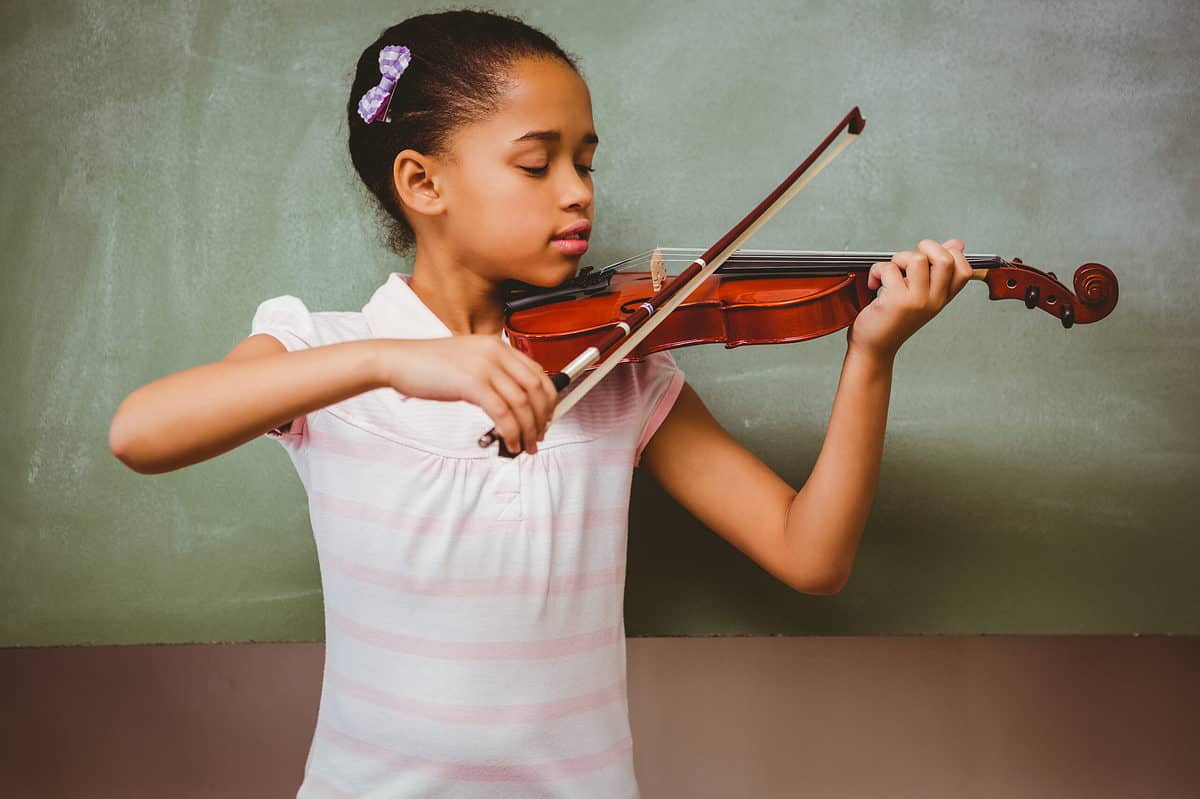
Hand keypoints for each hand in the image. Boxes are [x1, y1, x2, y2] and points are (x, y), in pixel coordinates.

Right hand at [376, 336, 556, 454]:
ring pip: (522, 404)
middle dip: (542, 417)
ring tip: (527, 445)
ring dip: (529, 430)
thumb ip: (491, 373)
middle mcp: (495, 352)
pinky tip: (509, 443)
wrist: (398, 361)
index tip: (546, 416)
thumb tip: (512, 401)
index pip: (537, 372)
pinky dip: (511, 433)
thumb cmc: (427, 365)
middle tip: (540, 435)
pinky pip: (503, 414)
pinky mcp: (473, 384)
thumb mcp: (468, 361)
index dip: (548, 398)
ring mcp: (485, 367)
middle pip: (535, 389)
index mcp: (497, 345)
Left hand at [845, 238, 972, 360]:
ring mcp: (917, 301)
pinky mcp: (896, 300)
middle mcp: (934, 300)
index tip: (929, 257)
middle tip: (909, 260)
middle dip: (926, 247)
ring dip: (898, 258)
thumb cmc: (893, 319)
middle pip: (945, 259)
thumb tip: (956, 243)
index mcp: (942, 298)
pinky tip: (874, 284)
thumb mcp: (921, 294)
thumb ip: (937, 269)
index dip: (949, 254)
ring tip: (891, 273)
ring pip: (917, 259)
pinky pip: (889, 268)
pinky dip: (876, 271)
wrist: (874, 347)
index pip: (964, 269)